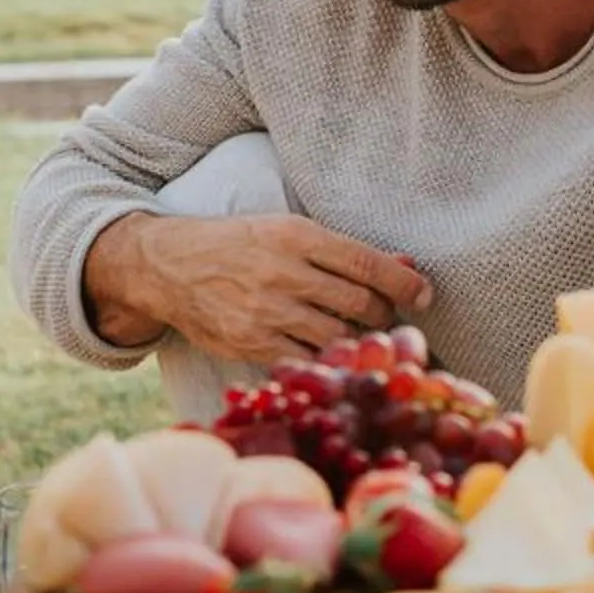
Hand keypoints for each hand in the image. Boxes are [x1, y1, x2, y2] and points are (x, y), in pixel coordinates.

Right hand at [87, 213, 431, 365]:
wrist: (169, 267)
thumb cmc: (238, 244)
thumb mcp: (287, 231)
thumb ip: (344, 252)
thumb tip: (406, 267)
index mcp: (296, 236)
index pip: (367, 264)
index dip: (404, 284)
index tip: (424, 295)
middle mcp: (284, 273)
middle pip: (360, 305)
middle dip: (384, 315)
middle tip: (387, 318)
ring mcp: (267, 313)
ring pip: (338, 338)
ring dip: (358, 342)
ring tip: (360, 337)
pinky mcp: (252, 345)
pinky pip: (306, 361)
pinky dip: (325, 361)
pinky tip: (330, 354)